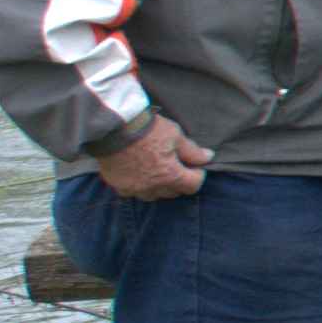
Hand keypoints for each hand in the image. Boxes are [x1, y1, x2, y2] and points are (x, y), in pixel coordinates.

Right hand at [90, 112, 209, 200]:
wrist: (114, 127)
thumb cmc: (148, 129)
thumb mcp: (175, 136)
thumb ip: (192, 151)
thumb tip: (207, 157)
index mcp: (170, 175)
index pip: (193, 185)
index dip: (198, 175)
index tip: (196, 167)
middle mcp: (152, 187)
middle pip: (173, 192)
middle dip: (179, 181)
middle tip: (177, 166)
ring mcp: (133, 188)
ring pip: (153, 195)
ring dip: (159, 186)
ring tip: (158, 171)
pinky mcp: (118, 185)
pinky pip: (133, 192)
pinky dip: (139, 186)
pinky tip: (140, 174)